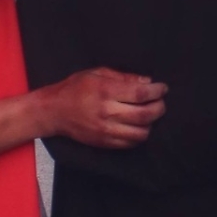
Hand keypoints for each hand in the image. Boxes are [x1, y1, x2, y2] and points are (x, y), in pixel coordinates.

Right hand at [41, 67, 167, 148]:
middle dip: (159, 108)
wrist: (53, 112)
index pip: (140, 94)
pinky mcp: (104, 143)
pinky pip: (130, 143)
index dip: (157, 91)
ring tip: (149, 114)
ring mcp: (106, 131)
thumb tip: (147, 82)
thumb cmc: (75, 88)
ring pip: (141, 133)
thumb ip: (123, 77)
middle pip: (145, 115)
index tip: (162, 88)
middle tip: (160, 102)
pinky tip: (137, 125)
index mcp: (105, 91)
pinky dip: (139, 135)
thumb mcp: (97, 73)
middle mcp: (107, 112)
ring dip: (151, 123)